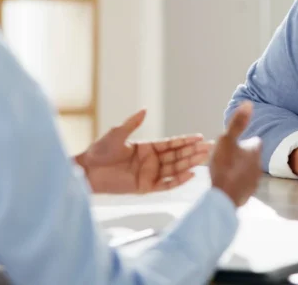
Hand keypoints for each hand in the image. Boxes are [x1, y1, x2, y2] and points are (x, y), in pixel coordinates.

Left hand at [77, 109, 211, 193]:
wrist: (88, 171)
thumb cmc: (100, 151)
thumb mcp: (117, 134)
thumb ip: (132, 123)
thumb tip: (146, 109)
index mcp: (147, 147)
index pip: (171, 144)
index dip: (185, 141)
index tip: (199, 137)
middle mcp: (151, 161)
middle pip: (177, 156)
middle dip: (193, 152)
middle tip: (209, 147)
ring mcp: (149, 174)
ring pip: (174, 169)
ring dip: (189, 164)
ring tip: (204, 159)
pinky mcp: (145, 187)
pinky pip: (165, 184)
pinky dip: (178, 180)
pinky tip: (190, 175)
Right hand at [210, 102, 261, 206]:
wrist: (224, 196)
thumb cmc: (224, 165)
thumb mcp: (227, 139)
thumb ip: (237, 122)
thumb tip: (249, 103)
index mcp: (254, 150)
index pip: (255, 141)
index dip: (244, 141)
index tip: (234, 143)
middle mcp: (258, 165)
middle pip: (251, 156)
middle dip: (241, 155)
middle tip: (227, 156)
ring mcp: (254, 180)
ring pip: (247, 170)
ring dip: (239, 168)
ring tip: (225, 169)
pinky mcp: (248, 193)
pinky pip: (243, 183)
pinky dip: (236, 181)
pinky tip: (226, 182)